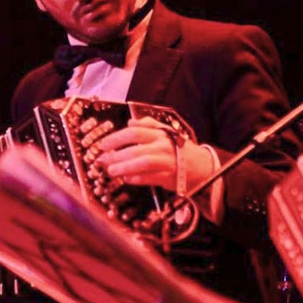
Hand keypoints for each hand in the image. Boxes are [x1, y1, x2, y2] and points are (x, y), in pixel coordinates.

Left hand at [96, 117, 211, 190]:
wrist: (200, 165)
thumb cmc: (178, 148)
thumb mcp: (165, 132)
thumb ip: (148, 125)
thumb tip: (130, 122)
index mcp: (160, 134)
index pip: (135, 132)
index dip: (116, 138)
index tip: (103, 144)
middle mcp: (164, 146)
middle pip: (136, 149)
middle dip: (116, 155)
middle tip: (102, 160)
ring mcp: (167, 162)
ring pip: (143, 163)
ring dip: (125, 167)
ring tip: (111, 171)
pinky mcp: (169, 177)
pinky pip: (150, 178)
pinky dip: (137, 179)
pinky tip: (126, 179)